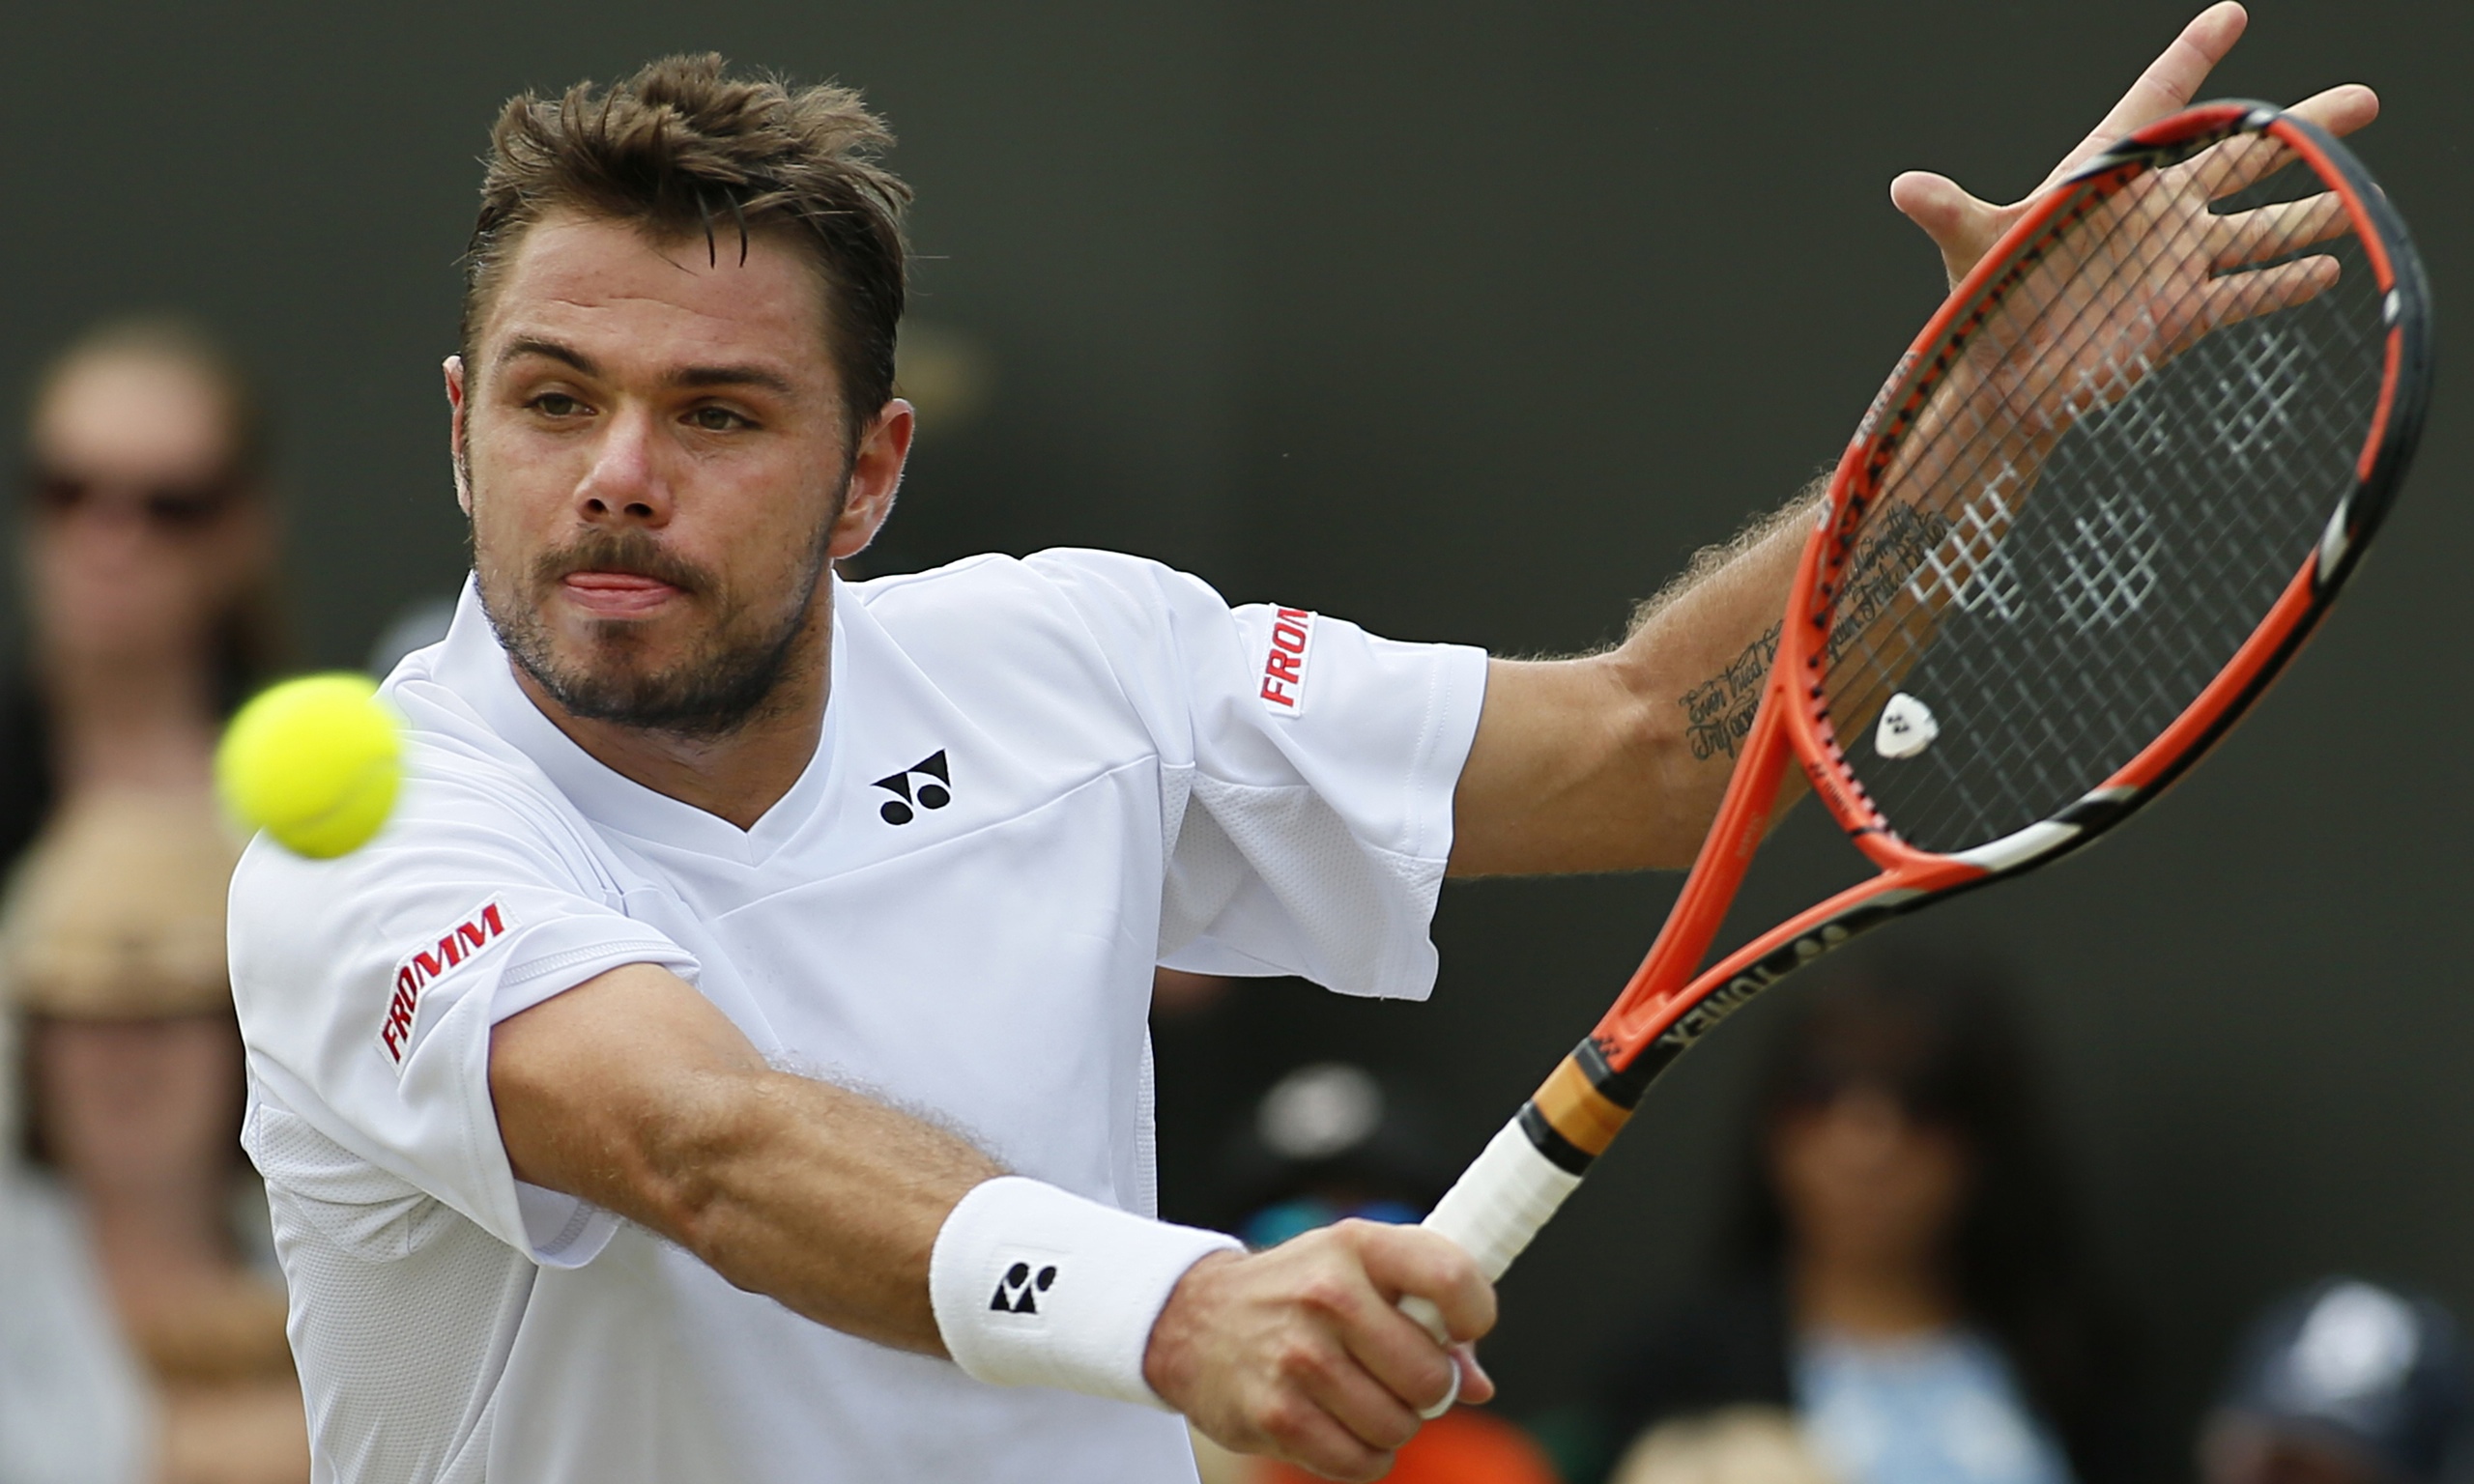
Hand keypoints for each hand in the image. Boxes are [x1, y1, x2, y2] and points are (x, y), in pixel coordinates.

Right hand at [1144, 1220, 1496, 1481]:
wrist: (1192, 1319)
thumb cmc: (1295, 1293)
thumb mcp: (1356, 1270)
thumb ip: (1424, 1312)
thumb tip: (1477, 1383)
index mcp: (1357, 1245)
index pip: (1451, 1278)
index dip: (1476, 1314)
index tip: (1463, 1330)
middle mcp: (1327, 1295)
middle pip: (1431, 1376)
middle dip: (1430, 1391)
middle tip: (1402, 1379)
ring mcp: (1299, 1357)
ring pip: (1398, 1426)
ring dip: (1393, 1425)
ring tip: (1363, 1399)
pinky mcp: (1276, 1413)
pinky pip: (1360, 1462)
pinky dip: (1363, 1456)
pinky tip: (1341, 1426)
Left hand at [1888, 2, 2379, 288]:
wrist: (2001, 381)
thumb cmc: (1983, 303)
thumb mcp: (1969, 248)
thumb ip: (1948, 213)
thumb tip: (1904, 188)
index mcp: (2103, 177)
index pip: (2155, 102)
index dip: (2190, 57)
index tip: (2228, 13)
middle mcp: (2150, 211)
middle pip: (2236, 155)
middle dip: (2299, 127)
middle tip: (2362, 100)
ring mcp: (2172, 260)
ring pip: (2258, 223)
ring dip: (2311, 208)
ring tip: (2355, 195)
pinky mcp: (2181, 314)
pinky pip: (2246, 292)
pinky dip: (2285, 283)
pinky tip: (2329, 269)